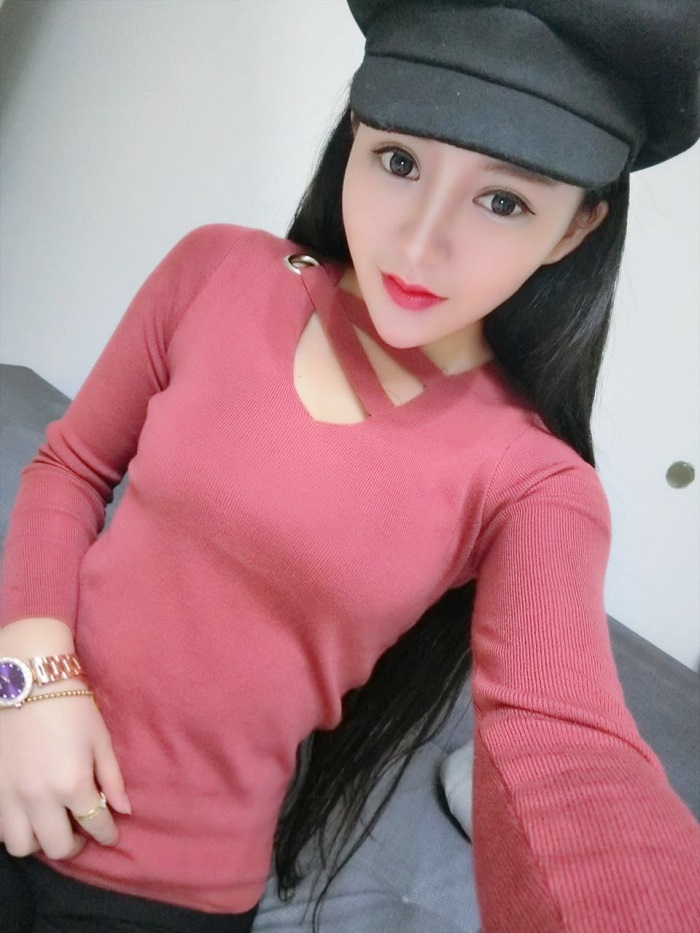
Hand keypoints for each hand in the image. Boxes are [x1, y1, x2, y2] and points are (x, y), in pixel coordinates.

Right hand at [0, 686, 131, 859]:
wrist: (28, 683)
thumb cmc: (71, 706)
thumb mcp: (100, 740)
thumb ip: (112, 779)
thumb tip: (125, 811)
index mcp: (73, 784)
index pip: (95, 825)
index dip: (107, 835)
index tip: (110, 836)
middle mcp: (40, 798)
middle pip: (58, 847)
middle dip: (76, 845)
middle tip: (82, 833)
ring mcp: (10, 798)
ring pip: (23, 847)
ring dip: (41, 841)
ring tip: (52, 824)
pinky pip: (1, 830)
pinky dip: (16, 829)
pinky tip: (28, 814)